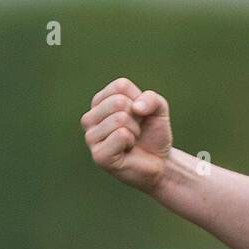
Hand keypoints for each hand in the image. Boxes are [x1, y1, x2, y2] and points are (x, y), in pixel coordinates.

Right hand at [82, 77, 172, 193]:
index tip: (139, 114)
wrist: (159, 162)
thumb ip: (151, 98)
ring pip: (119, 118)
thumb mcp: (159, 109)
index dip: (139, 99)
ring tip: (132, 141)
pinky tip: (127, 151)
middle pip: (118, 101)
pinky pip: (121, 135)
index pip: (120, 86)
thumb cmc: (153, 133)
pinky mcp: (98, 155)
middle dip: (137, 116)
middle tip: (136, 130)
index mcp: (100, 102)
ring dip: (135, 130)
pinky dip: (131, 142)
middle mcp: (90, 118)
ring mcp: (91, 137)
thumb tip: (136, 107)